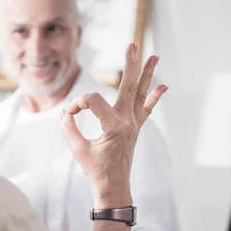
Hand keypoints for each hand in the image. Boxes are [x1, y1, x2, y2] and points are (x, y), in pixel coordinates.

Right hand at [60, 43, 166, 206]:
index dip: (77, 104)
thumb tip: (66, 112)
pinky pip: (147, 109)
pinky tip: (164, 85)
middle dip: (131, 63)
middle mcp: (127, 121)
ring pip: (141, 93)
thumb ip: (68, 127)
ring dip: (148, 73)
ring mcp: (134, 124)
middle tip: (133, 44)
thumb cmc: (95, 169)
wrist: (114, 187)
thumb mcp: (77, 148)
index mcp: (112, 125)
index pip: (91, 101)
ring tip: (154, 55)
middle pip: (129, 85)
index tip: (69, 115)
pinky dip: (155, 96)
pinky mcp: (136, 128)